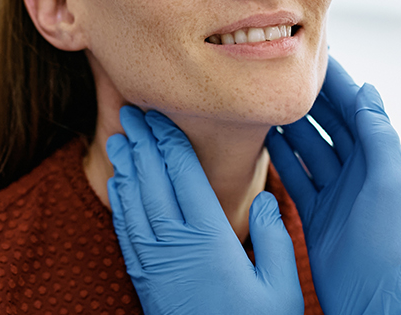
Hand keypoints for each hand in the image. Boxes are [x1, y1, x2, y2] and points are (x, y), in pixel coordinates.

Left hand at [107, 106, 303, 314]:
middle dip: (140, 144)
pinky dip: (120, 202)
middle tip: (130, 113)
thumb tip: (263, 197)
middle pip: (151, 180)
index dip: (168, 141)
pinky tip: (119, 185)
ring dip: (125, 167)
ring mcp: (155, 263)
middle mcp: (175, 246)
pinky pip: (126, 231)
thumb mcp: (282, 287)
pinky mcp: (144, 279)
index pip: (183, 175)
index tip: (159, 114)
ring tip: (119, 138)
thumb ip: (274, 237)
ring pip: (133, 203)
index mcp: (210, 239)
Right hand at [264, 57, 400, 314]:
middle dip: (309, 99)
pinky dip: (281, 157)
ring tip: (266, 100)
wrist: (375, 300)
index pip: (360, 112)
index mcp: (386, 161)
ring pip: (311, 149)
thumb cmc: (392, 244)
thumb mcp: (393, 183)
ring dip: (291, 125)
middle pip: (332, 125)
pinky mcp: (317, 215)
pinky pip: (296, 178)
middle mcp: (362, 174)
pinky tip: (265, 139)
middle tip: (280, 73)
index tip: (315, 57)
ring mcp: (338, 195)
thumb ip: (380, 136)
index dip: (339, 84)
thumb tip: (369, 91)